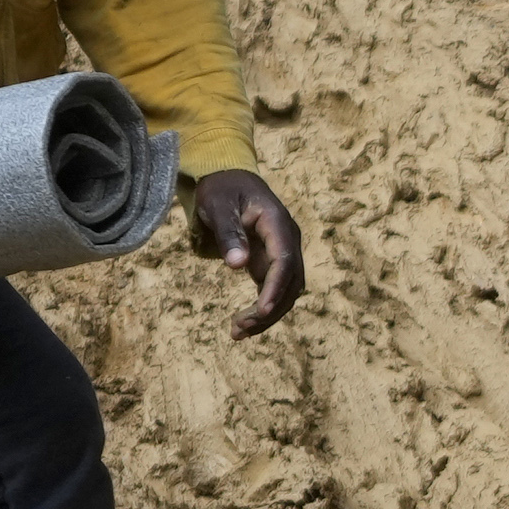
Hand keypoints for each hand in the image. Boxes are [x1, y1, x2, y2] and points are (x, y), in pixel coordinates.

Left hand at [189, 168, 305, 337]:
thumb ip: (229, 232)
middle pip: (290, 283)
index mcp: (277, 223)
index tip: (259, 311)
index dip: (275, 289)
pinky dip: (261, 309)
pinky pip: (273, 291)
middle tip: (238, 328)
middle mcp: (287, 240)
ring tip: (238, 332)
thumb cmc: (221, 188)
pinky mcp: (271, 262)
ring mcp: (282, 252)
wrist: (227, 176)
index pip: (285, 261)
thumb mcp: (218, 205)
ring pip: (286, 292)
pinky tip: (242, 325)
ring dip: (266, 315)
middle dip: (269, 309)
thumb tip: (238, 265)